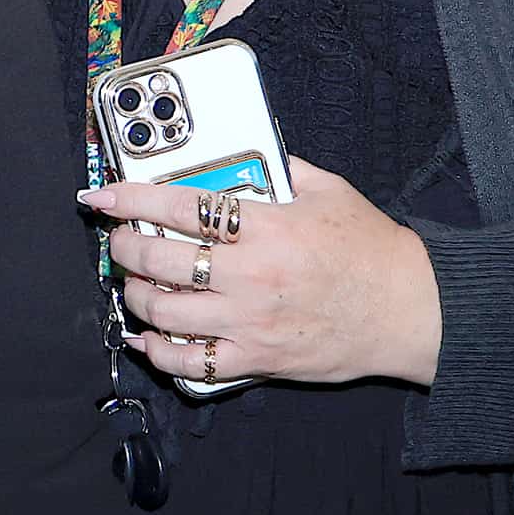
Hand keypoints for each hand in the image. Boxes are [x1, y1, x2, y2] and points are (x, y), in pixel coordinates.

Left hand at [84, 159, 442, 387]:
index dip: (130, 199)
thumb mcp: (330, 192)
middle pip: (159, 261)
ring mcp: (249, 322)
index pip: (178, 207)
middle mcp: (250, 275)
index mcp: (266, 227)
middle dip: (125, 249)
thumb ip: (285, 169)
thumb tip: (254, 151)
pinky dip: (158, 351)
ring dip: (135, 296)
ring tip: (135, 284)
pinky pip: (190, 363)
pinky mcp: (256, 359)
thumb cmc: (373, 252)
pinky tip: (147, 337)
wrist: (411, 311)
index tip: (102, 197)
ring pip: (164, 312)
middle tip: (120, 241)